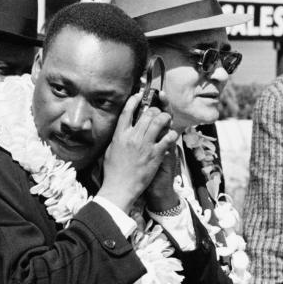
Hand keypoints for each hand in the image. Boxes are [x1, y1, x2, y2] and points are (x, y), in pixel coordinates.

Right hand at [99, 93, 178, 211]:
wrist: (119, 188)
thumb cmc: (113, 172)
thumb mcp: (111, 150)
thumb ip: (118, 138)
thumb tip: (122, 130)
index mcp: (120, 135)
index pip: (127, 112)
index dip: (134, 100)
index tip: (139, 95)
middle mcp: (133, 137)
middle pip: (146, 114)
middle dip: (154, 110)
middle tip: (157, 112)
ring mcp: (145, 145)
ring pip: (159, 121)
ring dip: (165, 118)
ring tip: (166, 119)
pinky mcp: (155, 154)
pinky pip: (167, 138)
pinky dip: (171, 134)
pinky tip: (172, 135)